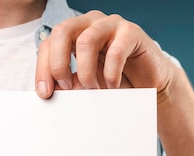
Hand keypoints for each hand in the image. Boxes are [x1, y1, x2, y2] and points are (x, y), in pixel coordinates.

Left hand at [35, 11, 177, 98]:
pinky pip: (115, 51)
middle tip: (66, 87)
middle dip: (58, 63)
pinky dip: (110, 74)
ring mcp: (111, 25)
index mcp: (74, 33)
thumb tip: (50, 92)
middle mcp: (90, 24)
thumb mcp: (87, 84)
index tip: (45, 93)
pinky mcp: (132, 33)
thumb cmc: (116, 81)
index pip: (49, 43)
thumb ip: (69, 83)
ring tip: (92, 90)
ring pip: (86, 40)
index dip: (43, 68)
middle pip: (62, 32)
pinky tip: (112, 87)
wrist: (150, 84)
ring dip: (85, 71)